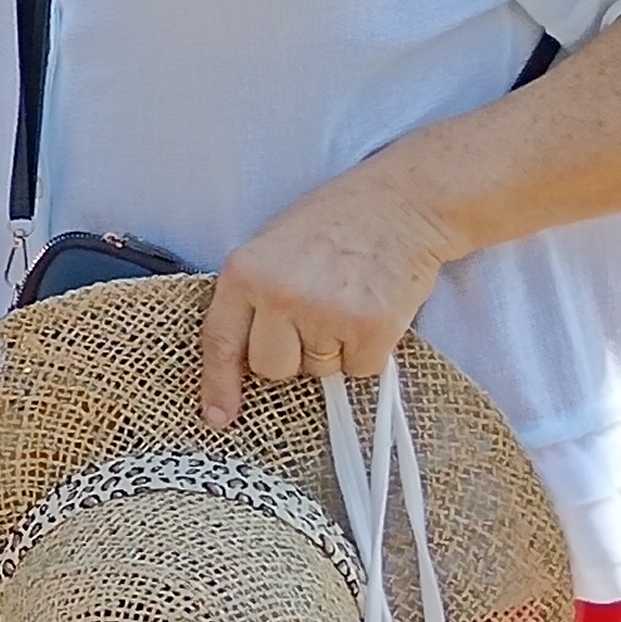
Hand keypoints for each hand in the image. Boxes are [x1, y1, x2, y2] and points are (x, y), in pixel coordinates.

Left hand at [198, 158, 459, 426]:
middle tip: (316, 315)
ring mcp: (325, 313)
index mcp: (246, 272)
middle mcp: (280, 295)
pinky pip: (359, 369)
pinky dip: (368, 351)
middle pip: (272, 368)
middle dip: (293, 355)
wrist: (402, 204)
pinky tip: (372, 312)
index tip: (218, 417)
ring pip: (318, 371)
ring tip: (347, 302)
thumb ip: (254, 296)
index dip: (218, 385)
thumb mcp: (273, 247)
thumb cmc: (335, 224)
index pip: (221, 342)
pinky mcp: (370, 328)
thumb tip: (244, 361)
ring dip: (333, 350)